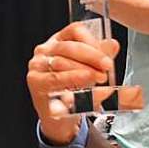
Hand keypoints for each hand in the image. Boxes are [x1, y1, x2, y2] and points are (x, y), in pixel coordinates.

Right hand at [26, 22, 118, 144]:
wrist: (59, 116)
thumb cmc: (73, 89)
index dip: (92, 41)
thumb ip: (101, 57)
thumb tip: (113, 44)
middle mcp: (45, 50)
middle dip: (91, 57)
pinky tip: (85, 85)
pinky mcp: (35, 81)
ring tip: (99, 78)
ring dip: (83, 71)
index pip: (75, 31)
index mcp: (59, 40)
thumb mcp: (90, 70)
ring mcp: (38, 65)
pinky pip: (54, 79)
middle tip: (107, 68)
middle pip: (69, 47)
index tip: (107, 56)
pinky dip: (71, 81)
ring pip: (61, 62)